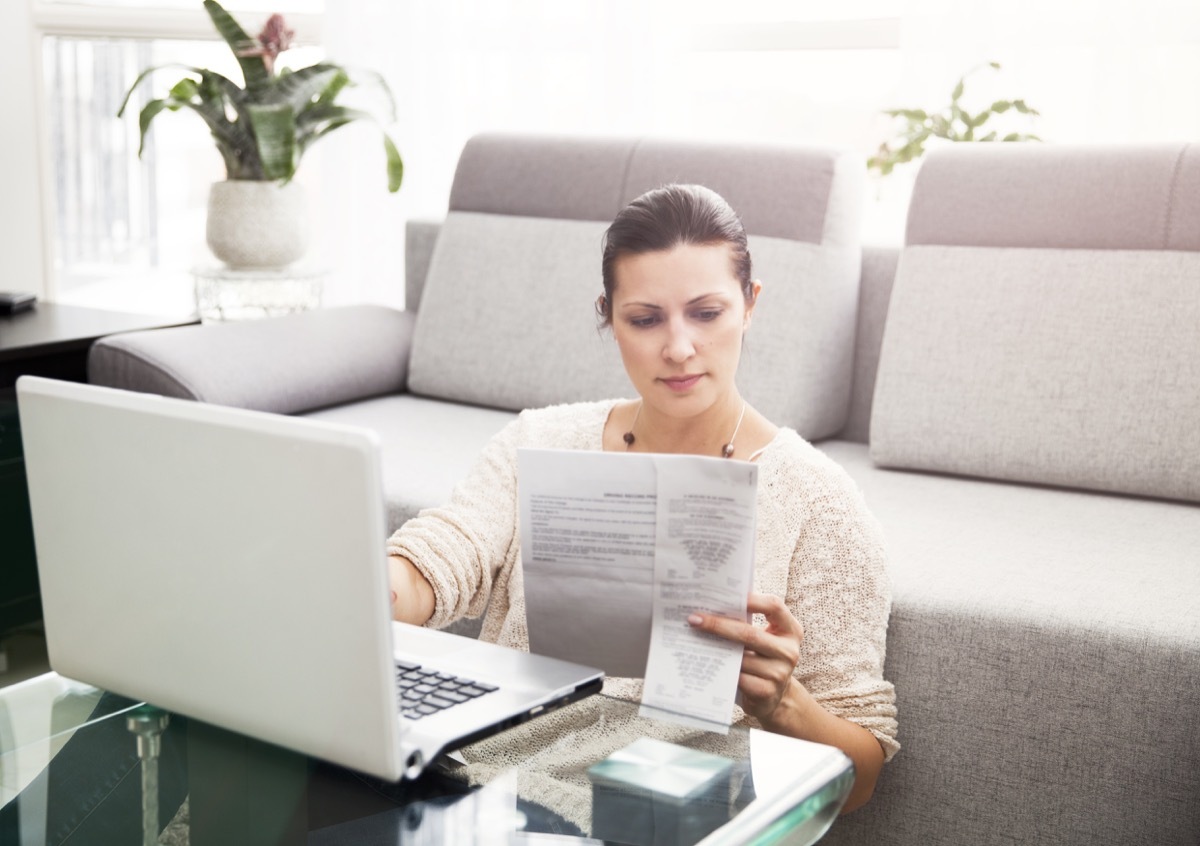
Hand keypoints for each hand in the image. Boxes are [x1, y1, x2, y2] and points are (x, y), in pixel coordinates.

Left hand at [688, 592, 802, 722]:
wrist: (776, 696)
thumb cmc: (763, 658)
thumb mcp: (765, 638)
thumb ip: (748, 622)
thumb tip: (712, 607)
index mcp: (790, 630)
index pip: (774, 606)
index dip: (752, 599)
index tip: (726, 596)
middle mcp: (789, 650)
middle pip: (750, 634)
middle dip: (718, 625)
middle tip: (695, 619)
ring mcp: (780, 673)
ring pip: (741, 658)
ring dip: (716, 649)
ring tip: (695, 640)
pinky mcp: (767, 692)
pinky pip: (739, 678)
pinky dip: (723, 670)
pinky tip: (708, 663)